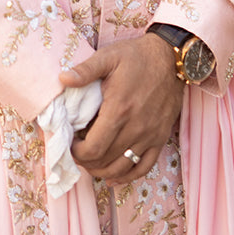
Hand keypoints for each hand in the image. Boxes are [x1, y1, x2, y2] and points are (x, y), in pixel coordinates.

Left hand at [59, 33, 182, 187]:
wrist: (171, 58)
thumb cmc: (136, 56)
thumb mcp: (108, 57)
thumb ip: (85, 70)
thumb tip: (62, 78)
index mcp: (119, 110)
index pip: (93, 148)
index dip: (77, 153)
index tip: (71, 143)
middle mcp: (135, 128)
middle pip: (105, 161)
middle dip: (86, 161)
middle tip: (77, 152)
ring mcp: (150, 136)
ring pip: (122, 168)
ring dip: (103, 171)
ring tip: (91, 163)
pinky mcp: (160, 138)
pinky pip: (144, 167)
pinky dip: (128, 177)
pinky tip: (115, 177)